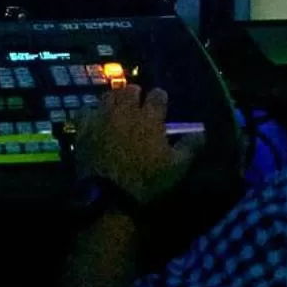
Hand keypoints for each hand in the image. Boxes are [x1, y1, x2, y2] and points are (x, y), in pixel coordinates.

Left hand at [74, 85, 199, 205]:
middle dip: (135, 95)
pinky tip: (96, 120)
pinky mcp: (84, 128)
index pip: (158, 94)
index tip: (161, 106)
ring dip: (114, 100)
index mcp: (150, 117)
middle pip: (130, 90)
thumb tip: (202, 132)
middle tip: (137, 106)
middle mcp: (126, 110)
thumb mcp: (177, 167)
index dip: (160, 98)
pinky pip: (86, 111)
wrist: (110, 196)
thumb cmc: (147, 180)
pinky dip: (92, 113)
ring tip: (117, 109)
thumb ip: (191, 146)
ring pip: (108, 96)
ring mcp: (103, 117)